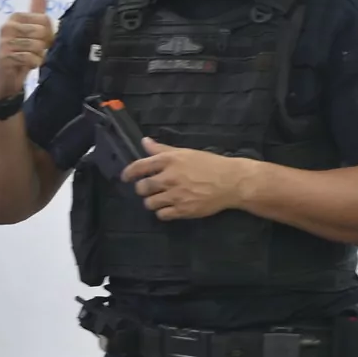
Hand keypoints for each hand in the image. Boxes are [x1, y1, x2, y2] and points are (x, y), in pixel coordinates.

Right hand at [0, 0, 55, 101]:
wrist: (6, 76)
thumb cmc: (21, 51)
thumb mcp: (30, 30)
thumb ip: (36, 12)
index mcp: (15, 17)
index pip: (44, 20)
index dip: (49, 33)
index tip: (42, 41)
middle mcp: (8, 27)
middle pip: (42, 32)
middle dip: (44, 45)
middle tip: (37, 51)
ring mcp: (5, 42)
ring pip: (37, 46)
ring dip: (39, 56)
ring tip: (32, 58)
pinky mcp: (5, 57)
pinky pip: (30, 58)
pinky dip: (34, 64)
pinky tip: (28, 65)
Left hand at [123, 137, 254, 219]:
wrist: (230, 182)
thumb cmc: (209, 164)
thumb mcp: (185, 152)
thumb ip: (162, 149)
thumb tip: (144, 142)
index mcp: (169, 160)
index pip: (140, 166)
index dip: (129, 173)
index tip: (126, 177)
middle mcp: (170, 177)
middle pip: (142, 188)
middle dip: (142, 189)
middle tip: (148, 189)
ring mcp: (176, 195)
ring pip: (150, 203)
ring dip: (151, 202)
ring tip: (159, 199)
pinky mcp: (183, 210)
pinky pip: (162, 214)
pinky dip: (162, 212)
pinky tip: (168, 208)